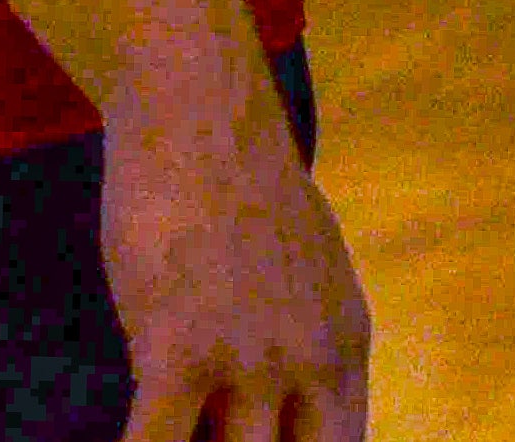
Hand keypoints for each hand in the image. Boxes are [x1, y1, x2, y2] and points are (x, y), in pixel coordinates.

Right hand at [99, 82, 370, 441]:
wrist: (198, 106)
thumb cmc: (239, 176)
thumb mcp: (303, 267)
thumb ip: (300, 341)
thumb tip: (278, 408)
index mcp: (343, 345)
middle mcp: (311, 364)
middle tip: (214, 440)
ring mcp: (250, 362)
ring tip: (171, 433)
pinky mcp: (182, 353)